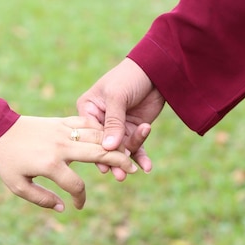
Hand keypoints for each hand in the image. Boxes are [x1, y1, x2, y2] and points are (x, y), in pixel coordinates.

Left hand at [0, 115, 137, 211]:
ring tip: (129, 153)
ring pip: (96, 137)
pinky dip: (100, 129)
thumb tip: (63, 208)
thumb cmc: (6, 160)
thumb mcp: (17, 185)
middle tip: (132, 170)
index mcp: (50, 164)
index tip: (77, 205)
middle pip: (98, 154)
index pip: (76, 185)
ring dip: (114, 145)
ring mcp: (63, 131)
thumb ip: (41, 199)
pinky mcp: (62, 121)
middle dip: (118, 162)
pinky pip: (86, 123)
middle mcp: (61, 146)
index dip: (80, 198)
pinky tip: (110, 136)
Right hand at [77, 58, 164, 179]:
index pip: (89, 134)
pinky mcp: (133, 130)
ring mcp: (117, 127)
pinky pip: (136, 147)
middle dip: (112, 160)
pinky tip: (147, 167)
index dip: (96, 149)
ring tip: (133, 170)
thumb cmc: (130, 77)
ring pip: (120, 149)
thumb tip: (108, 148)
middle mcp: (100, 120)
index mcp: (88, 109)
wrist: (156, 69)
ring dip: (128, 160)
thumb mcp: (118, 97)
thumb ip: (113, 123)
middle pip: (104, 145)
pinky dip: (141, 157)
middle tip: (120, 175)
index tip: (104, 165)